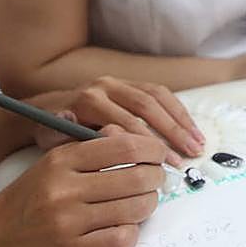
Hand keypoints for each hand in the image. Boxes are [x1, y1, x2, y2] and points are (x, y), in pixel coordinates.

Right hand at [0, 128, 165, 246]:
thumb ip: (89, 149)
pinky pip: (120, 240)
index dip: (152, 149)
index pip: (124, 146)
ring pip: (134, 209)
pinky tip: (125, 227)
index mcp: (62, 159)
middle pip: (136, 178)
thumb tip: (131, 137)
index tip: (158, 154)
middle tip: (157, 180)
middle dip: (156, 178)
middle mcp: (65, 188)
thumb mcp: (51, 162)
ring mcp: (69, 221)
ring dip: (148, 205)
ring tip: (144, 202)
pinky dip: (131, 233)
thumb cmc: (26, 199)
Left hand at [30, 76, 204, 163]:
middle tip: (190, 154)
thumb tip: (86, 133)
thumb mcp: (53, 140)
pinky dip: (178, 111)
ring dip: (180, 120)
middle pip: (146, 105)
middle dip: (171, 131)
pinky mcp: (128, 83)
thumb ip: (69, 140)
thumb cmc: (53, 133)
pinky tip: (190, 129)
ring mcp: (118, 82)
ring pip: (157, 96)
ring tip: (198, 143)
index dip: (148, 144)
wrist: (47, 109)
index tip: (165, 164)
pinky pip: (159, 92)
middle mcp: (105, 86)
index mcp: (88, 101)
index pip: (126, 122)